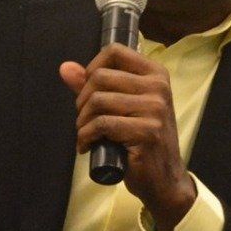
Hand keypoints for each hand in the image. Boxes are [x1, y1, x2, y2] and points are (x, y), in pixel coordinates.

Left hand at [60, 44, 194, 230]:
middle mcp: (158, 87)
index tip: (89, 91)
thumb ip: (95, 86)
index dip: (92, 68)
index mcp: (156, 74)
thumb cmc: (141, 141)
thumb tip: (65, 68)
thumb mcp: (122, 107)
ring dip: (82, 122)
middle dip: (82, 101)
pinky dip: (86, 137)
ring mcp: (155, 109)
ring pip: (97, 101)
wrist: (165, 179)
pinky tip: (88, 146)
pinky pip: (101, 125)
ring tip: (87, 135)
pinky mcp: (147, 132)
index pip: (114, 52)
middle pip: (100, 77)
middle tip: (85, 120)